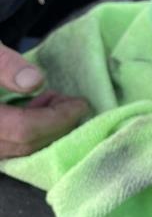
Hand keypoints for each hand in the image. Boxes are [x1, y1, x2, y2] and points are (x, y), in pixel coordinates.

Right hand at [0, 44, 88, 158]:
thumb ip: (4, 64)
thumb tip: (35, 81)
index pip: (23, 130)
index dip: (57, 118)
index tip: (80, 103)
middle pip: (23, 145)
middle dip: (56, 126)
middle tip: (70, 102)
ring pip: (15, 152)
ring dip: (43, 130)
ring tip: (51, 101)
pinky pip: (6, 149)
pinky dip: (26, 133)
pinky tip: (34, 109)